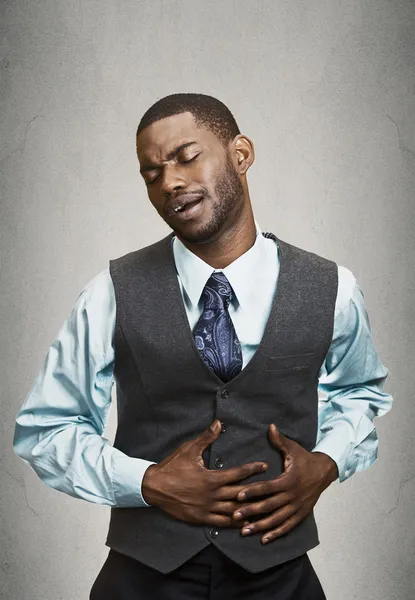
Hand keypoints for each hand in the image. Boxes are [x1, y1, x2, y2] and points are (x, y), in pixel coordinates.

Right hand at [142, 419, 267, 527]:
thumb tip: (218, 423)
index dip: (253, 470)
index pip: (238, 474)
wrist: (154, 487)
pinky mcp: (201, 518)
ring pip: (233, 512)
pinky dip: (234, 523)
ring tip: (263, 509)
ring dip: (248, 510)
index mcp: (212, 478)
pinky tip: (244, 523)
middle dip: (257, 491)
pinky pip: (221, 523)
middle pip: (240, 494)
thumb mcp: (189, 449)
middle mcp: (212, 495)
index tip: (264, 466)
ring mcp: (207, 509)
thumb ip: (206, 437)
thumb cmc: (172, 466)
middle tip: (272, 489)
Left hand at [232, 424, 338, 543]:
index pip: (267, 487)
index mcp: (289, 479)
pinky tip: (263, 539)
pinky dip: (276, 533)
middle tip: (234, 515)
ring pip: (277, 519)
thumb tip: (270, 426)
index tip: (238, 495)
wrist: (325, 471)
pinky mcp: (301, 514)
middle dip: (251, 511)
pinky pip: (288, 526)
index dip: (253, 491)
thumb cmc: (305, 458)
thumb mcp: (293, 448)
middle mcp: (292, 495)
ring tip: (244, 530)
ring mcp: (297, 507)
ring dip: (260, 526)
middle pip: (269, 505)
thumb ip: (280, 440)